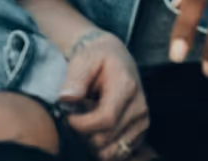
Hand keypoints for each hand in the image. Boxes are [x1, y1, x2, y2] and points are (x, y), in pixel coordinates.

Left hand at [58, 29, 148, 160]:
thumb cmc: (96, 56)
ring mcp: (142, 122)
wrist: (114, 56)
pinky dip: (104, 147)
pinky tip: (96, 129)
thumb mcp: (84, 58)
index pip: (106, 119)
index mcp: (127, 86)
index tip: (68, 117)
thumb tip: (65, 98)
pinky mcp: (140, 133)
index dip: (83, 124)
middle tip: (75, 117)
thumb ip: (76, 79)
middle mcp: (140, 107)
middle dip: (84, 134)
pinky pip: (119, 153)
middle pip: (107, 138)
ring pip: (113, 151)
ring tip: (86, 122)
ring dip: (93, 143)